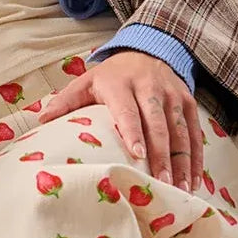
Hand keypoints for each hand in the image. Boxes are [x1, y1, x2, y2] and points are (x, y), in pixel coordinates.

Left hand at [37, 51, 202, 190]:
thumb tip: (41, 120)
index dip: (132, 130)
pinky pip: (195, 133)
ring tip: (180, 188)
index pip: (128, 109)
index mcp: (121, 83)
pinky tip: (194, 180)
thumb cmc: (112, 76)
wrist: (147, 50)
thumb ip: (66, 101)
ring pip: (180, 130)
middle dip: (161, 154)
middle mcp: (150, 87)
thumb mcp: (87, 81)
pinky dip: (196, 158)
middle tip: (162, 181)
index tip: (136, 152)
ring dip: (182, 161)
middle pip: (158, 123)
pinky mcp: (188, 102)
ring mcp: (172, 95)